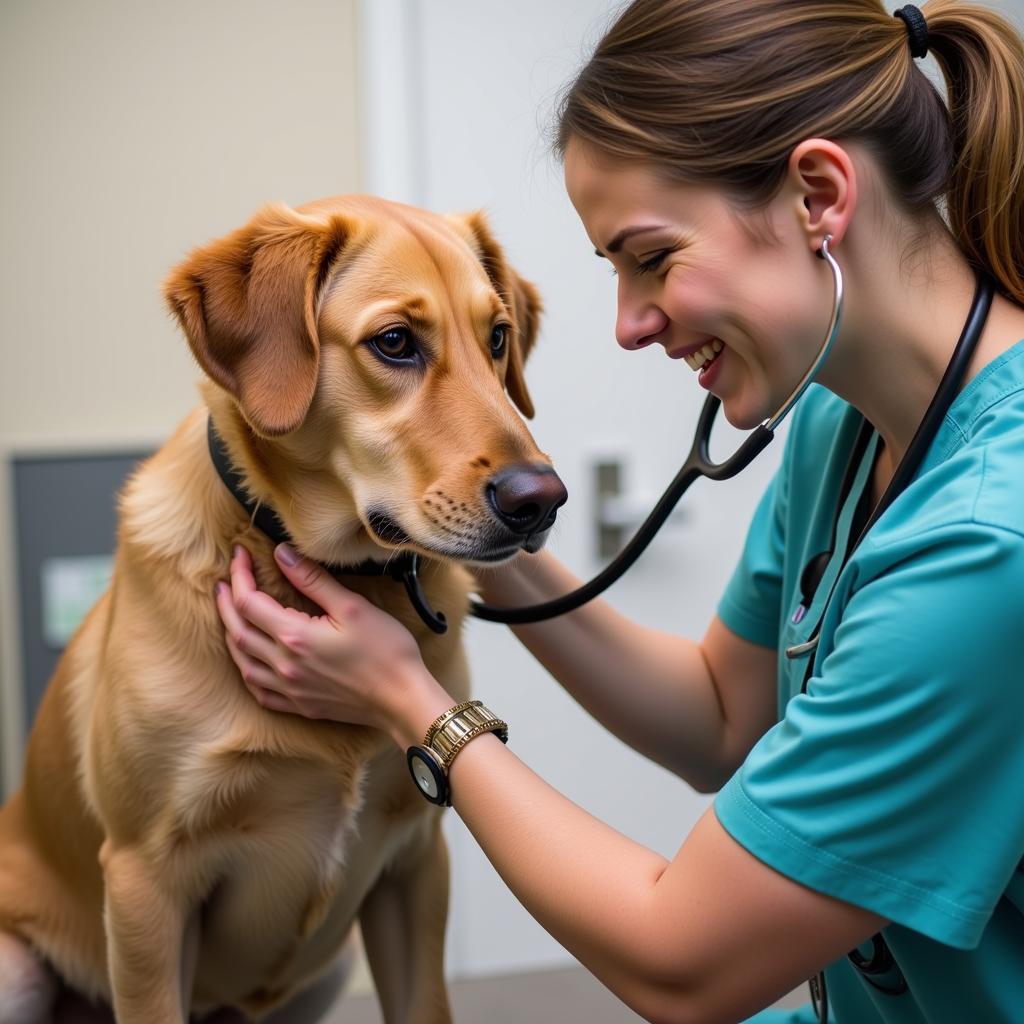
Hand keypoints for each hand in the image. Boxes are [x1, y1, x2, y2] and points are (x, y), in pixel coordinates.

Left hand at [215, 543, 431, 732]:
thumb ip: (312, 580)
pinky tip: (250, 660)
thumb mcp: (353, 607)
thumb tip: (282, 554)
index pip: (249, 602)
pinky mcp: (299, 705)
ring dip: (231, 635)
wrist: (402, 699)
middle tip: (225, 581)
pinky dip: (247, 670)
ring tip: (231, 615)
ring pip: (242, 662)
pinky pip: (259, 690)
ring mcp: (289, 689)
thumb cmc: (386, 651)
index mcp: (294, 637)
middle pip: (237, 631)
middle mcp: (283, 665)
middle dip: (227, 602)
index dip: (240, 576)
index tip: (240, 555)